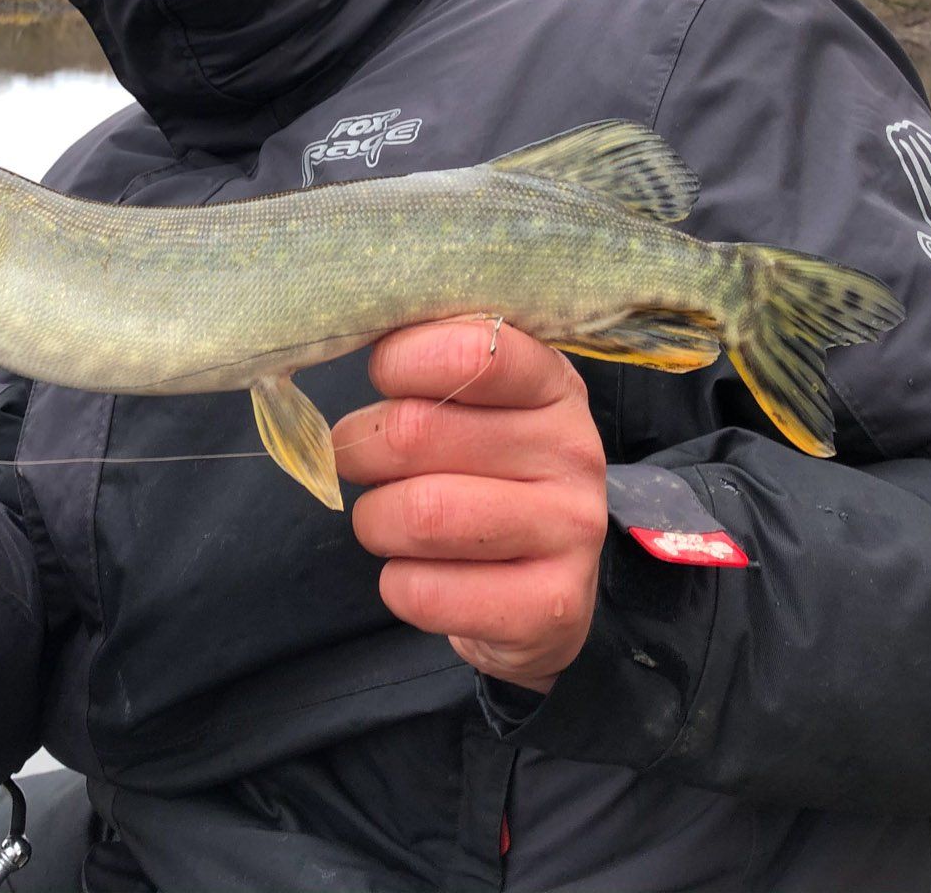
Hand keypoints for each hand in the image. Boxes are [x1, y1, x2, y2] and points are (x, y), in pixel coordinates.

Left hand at [333, 319, 606, 693]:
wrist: (542, 591)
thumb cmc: (486, 472)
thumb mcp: (477, 402)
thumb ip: (432, 357)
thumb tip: (355, 323)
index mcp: (553, 384)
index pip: (475, 351)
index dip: (402, 361)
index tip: (385, 376)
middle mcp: (575, 452)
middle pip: (415, 433)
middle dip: (363, 451)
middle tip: (368, 462)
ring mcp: (572, 533)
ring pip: (417, 516)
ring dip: (376, 521)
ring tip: (393, 520)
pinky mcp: (552, 607)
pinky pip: (423, 592)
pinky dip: (399, 584)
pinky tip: (425, 574)